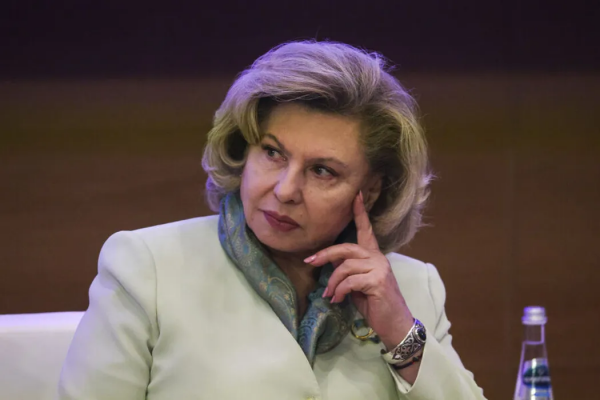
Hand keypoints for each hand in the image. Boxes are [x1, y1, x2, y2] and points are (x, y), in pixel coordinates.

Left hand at [304, 191, 413, 349]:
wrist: (395, 324)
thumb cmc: (375, 304)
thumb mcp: (358, 284)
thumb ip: (348, 270)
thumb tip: (330, 261)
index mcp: (374, 256)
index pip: (366, 230)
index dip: (360, 212)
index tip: (355, 195)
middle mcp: (378, 258)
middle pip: (346, 248)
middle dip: (325, 254)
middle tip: (309, 262)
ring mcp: (379, 269)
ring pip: (345, 267)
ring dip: (333, 282)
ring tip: (329, 295)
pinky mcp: (378, 281)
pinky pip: (349, 282)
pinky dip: (339, 291)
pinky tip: (337, 300)